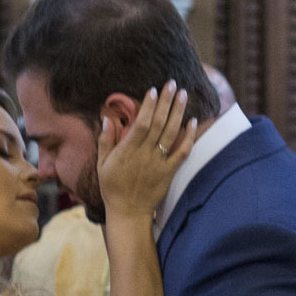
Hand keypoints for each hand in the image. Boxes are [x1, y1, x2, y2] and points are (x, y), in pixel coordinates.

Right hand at [97, 83, 198, 219]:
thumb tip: (107, 118)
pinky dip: (189, 137)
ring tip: (183, 94)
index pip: (140, 125)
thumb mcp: (102, 164)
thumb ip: (105, 140)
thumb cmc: (112, 187)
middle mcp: (145, 156)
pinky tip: (193, 121)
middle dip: (166, 102)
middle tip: (172, 83)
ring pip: (171, 134)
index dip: (148, 107)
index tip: (153, 90)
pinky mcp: (169, 172)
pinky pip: (182, 153)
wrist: (128, 212)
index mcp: (127, 152)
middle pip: (158, 124)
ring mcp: (159, 164)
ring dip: (178, 113)